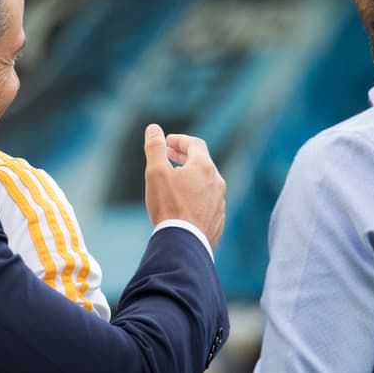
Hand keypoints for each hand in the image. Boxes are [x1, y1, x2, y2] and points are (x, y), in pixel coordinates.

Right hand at [144, 124, 225, 247]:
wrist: (183, 243)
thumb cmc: (168, 206)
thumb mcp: (156, 172)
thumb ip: (155, 148)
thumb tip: (153, 129)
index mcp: (204, 167)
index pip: (195, 144)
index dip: (180, 140)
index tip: (167, 142)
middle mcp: (217, 182)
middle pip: (202, 163)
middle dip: (184, 157)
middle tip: (168, 156)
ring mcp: (220, 202)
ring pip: (206, 183)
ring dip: (191, 177)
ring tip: (175, 181)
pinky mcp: (218, 221)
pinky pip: (208, 202)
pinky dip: (197, 196)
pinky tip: (185, 204)